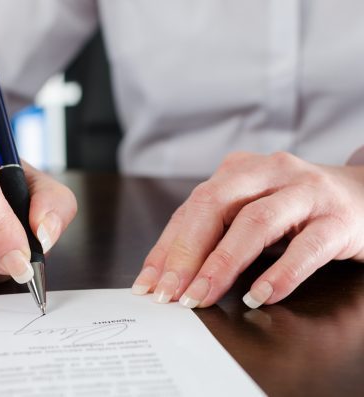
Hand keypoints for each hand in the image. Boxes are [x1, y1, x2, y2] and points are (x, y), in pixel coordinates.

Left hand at [131, 151, 363, 307]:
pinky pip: (306, 246)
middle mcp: (268, 171)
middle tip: (171, 294)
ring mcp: (304, 191)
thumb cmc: (296, 209)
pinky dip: (280, 272)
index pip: (191, 209)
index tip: (148, 285)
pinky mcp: (337, 218)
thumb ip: (214, 234)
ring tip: (202, 297)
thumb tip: (168, 275)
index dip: (167, 248)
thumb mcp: (250, 211)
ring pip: (255, 222)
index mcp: (239, 170)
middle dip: (186, 253)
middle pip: (214, 206)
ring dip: (223, 264)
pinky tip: (260, 295)